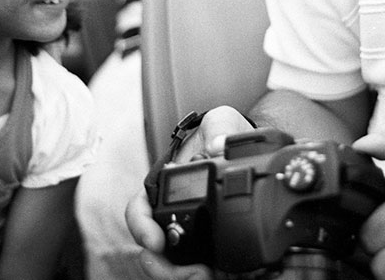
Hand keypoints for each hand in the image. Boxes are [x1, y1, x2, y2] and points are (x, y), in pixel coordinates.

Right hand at [124, 106, 252, 279]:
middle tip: (190, 273)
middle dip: (164, 268)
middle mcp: (170, 213)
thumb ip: (219, 127)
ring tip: (204, 278)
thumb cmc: (224, 135)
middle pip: (152, 250)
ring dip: (182, 277)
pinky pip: (199, 267)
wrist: (246, 149)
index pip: (138, 211)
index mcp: (163, 185)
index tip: (155, 242)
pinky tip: (221, 277)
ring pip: (172, 266)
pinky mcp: (211, 247)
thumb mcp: (222, 120)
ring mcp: (189, 233)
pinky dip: (204, 276)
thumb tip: (218, 147)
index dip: (141, 228)